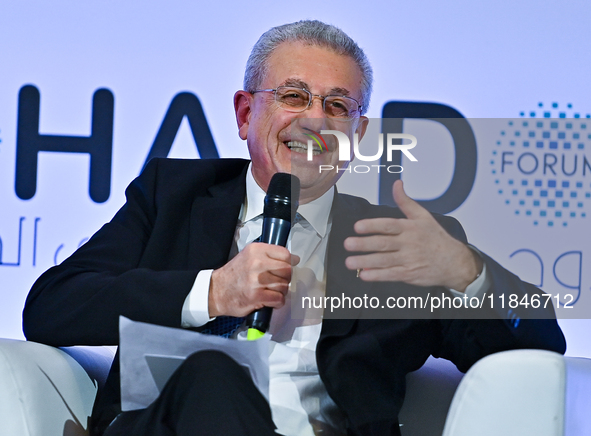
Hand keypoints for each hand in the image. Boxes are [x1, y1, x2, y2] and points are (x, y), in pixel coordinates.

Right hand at [208, 243, 297, 316]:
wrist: (216, 291)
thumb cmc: (234, 275)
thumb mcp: (249, 256)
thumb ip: (270, 256)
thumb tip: (294, 259)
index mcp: (256, 250)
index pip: (285, 254)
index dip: (289, 263)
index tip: (285, 268)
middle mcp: (257, 263)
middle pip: (287, 270)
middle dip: (285, 278)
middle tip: (277, 281)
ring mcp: (257, 280)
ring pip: (284, 285)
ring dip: (281, 291)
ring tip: (271, 291)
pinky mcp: (256, 295)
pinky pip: (279, 299)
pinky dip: (277, 302)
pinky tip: (270, 300)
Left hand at [344, 180, 481, 291]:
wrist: (455, 262)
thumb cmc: (436, 238)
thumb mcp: (423, 216)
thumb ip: (405, 201)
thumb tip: (397, 184)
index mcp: (410, 228)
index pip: (388, 225)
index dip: (372, 225)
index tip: (357, 226)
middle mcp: (408, 243)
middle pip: (383, 243)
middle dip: (364, 244)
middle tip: (348, 244)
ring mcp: (408, 260)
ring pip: (384, 260)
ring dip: (365, 261)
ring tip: (349, 262)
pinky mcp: (409, 274)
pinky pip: (391, 275)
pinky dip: (377, 275)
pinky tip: (364, 274)